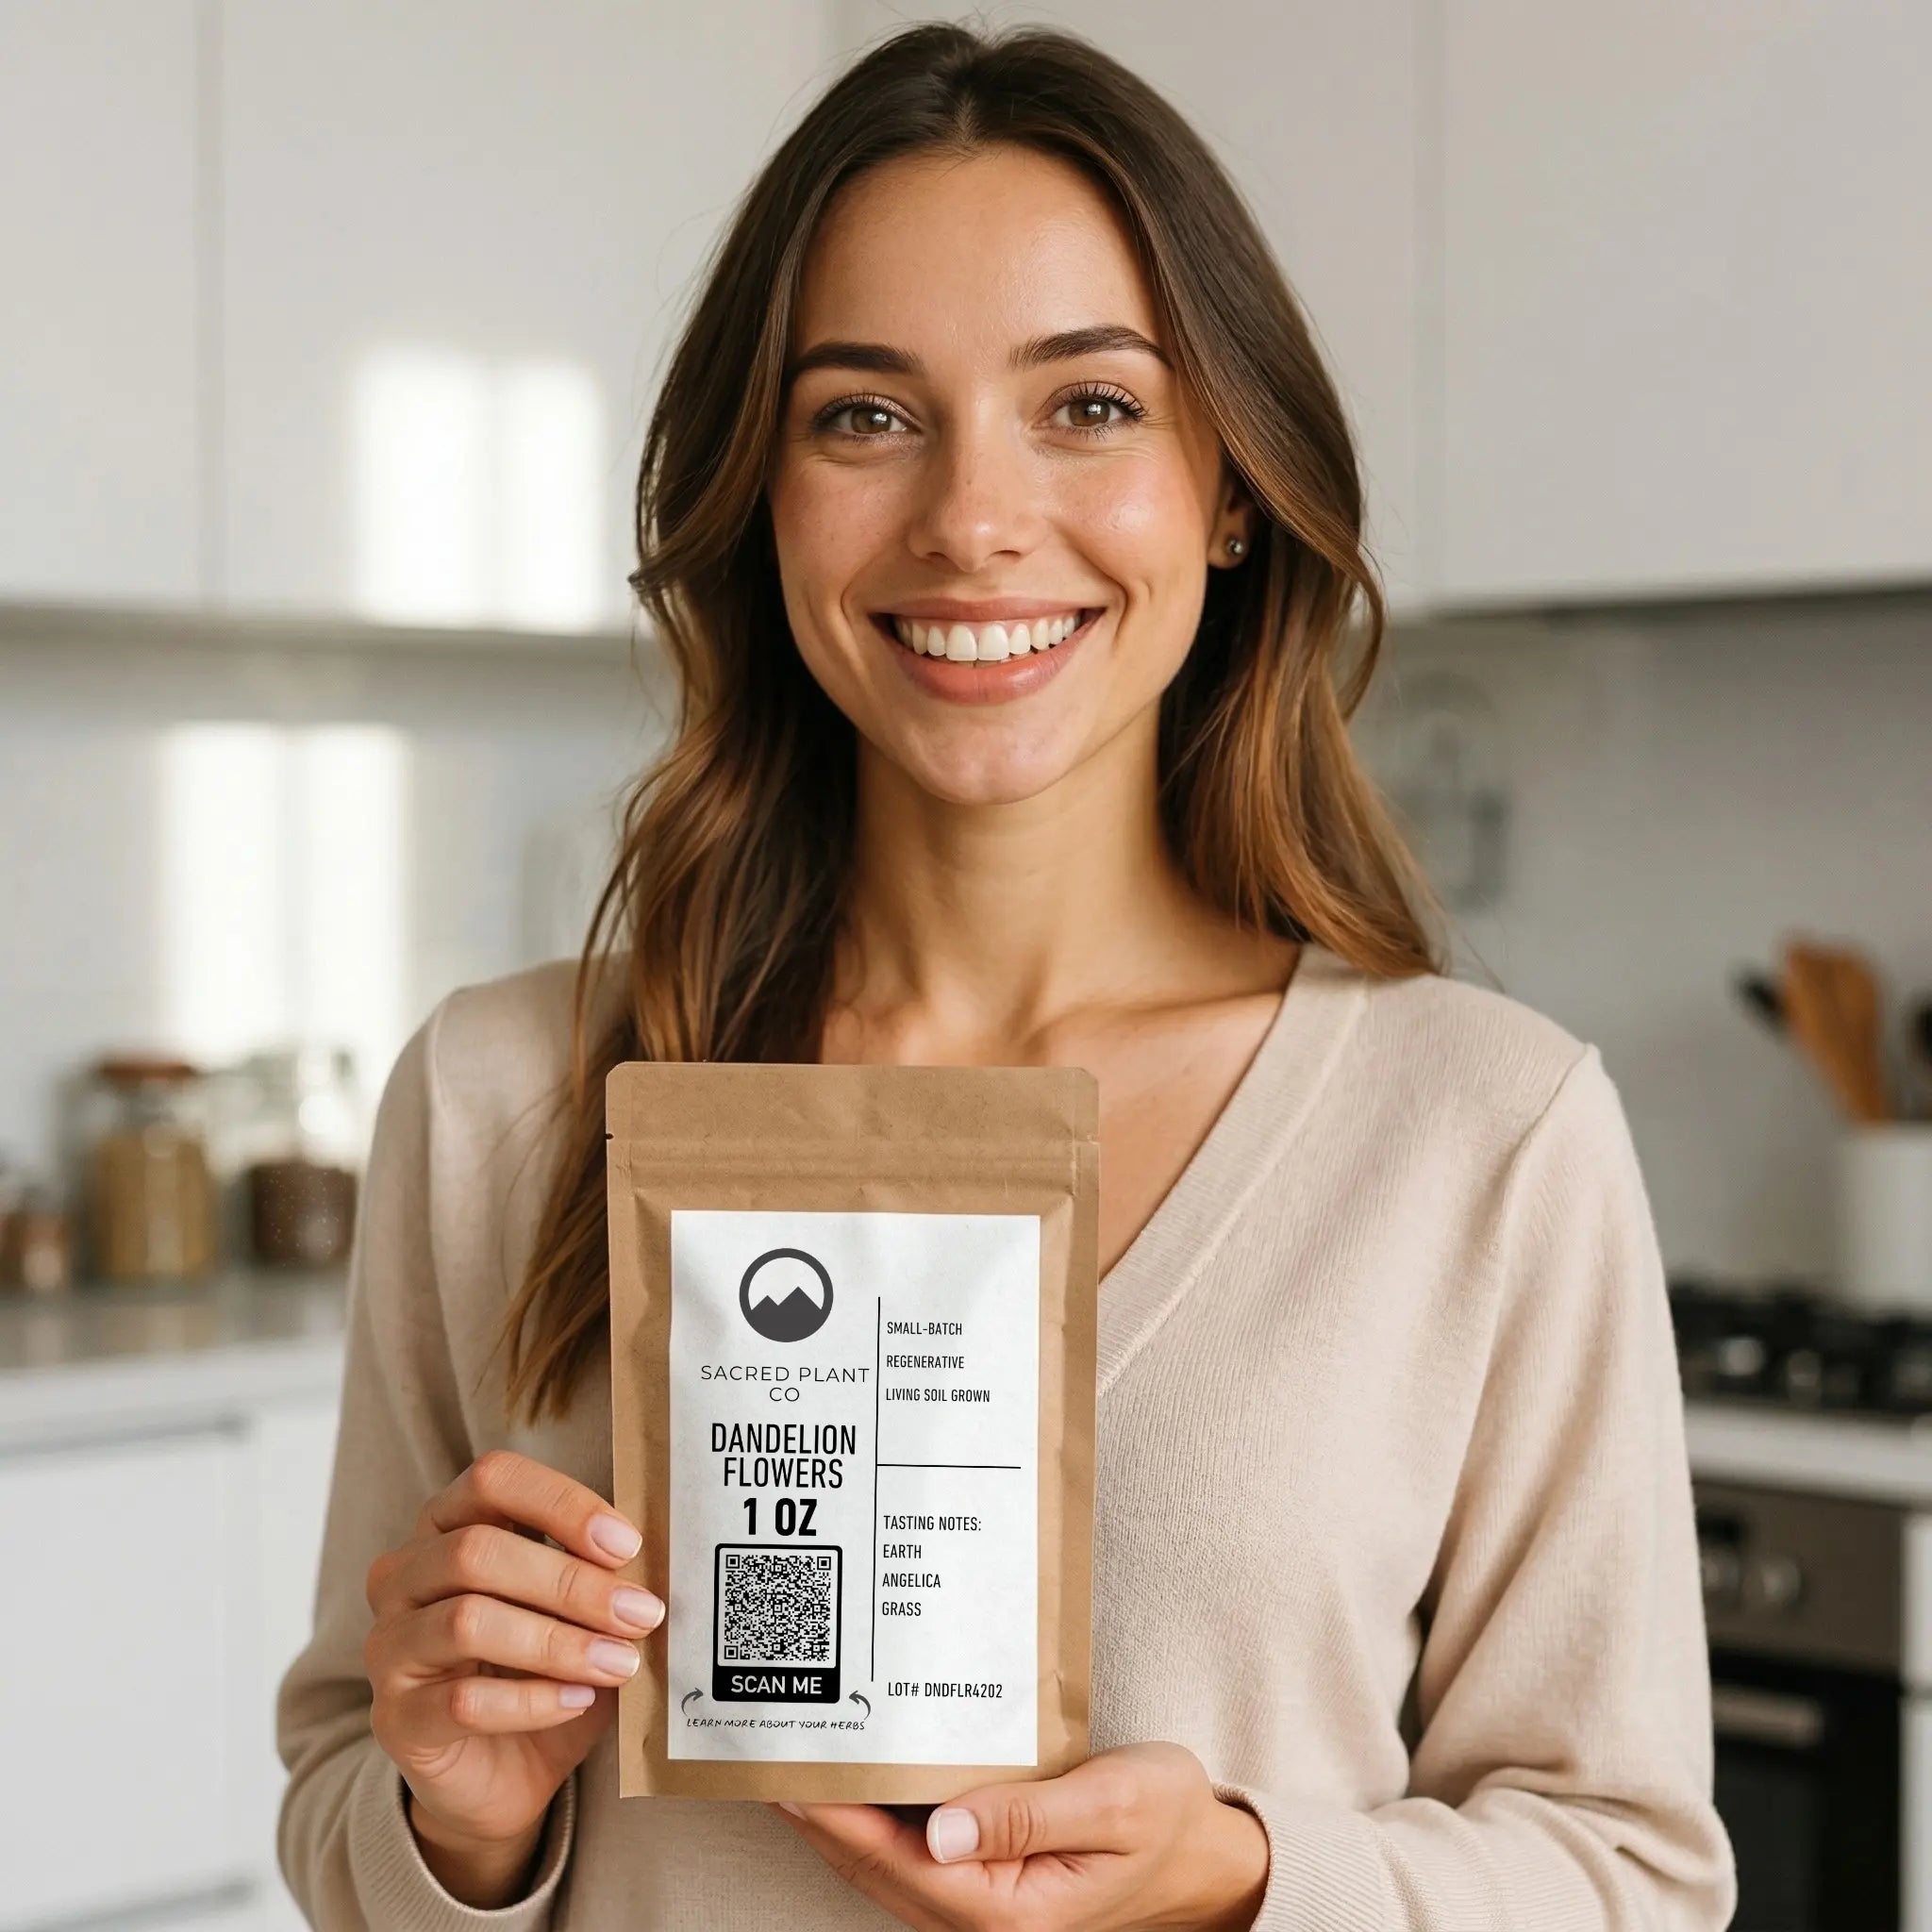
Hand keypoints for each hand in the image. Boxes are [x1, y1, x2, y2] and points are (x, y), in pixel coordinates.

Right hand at [363, 1450, 661, 1905]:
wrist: (497, 1777)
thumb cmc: (538, 1673)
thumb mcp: (572, 1614)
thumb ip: (598, 1578)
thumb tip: (655, 1561)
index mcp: (447, 1526)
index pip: (492, 1479)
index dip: (561, 1502)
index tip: (627, 1543)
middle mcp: (404, 1576)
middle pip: (477, 1551)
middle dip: (571, 1582)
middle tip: (640, 1611)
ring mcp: (389, 1647)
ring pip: (467, 1622)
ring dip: (558, 1642)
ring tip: (620, 1661)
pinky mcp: (395, 1718)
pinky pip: (462, 1700)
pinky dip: (532, 1700)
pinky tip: (579, 1702)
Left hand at [776, 1740, 1268, 1930]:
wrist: (1208, 1857)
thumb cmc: (1167, 1821)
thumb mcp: (1113, 1806)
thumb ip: (1027, 1815)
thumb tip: (940, 1827)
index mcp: (1012, 1909)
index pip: (899, 1861)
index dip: (837, 1816)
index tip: (789, 1772)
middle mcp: (985, 1918)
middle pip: (877, 1866)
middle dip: (820, 1813)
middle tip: (769, 1751)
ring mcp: (982, 1905)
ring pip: (887, 1863)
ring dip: (840, 1815)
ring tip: (796, 1755)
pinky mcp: (986, 1883)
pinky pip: (913, 1854)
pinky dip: (876, 1818)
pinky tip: (859, 1777)